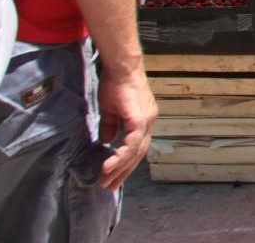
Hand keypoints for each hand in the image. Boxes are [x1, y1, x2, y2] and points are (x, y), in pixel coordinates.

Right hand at [96, 64, 156, 189]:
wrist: (121, 67)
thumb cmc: (116, 84)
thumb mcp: (111, 109)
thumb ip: (111, 126)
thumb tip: (107, 141)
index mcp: (144, 120)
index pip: (138, 147)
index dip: (126, 162)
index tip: (114, 175)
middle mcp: (149, 122)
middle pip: (138, 153)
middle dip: (124, 171)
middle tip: (110, 186)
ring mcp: (146, 120)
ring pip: (135, 151)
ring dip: (120, 168)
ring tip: (106, 180)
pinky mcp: (140, 119)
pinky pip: (131, 143)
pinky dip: (120, 156)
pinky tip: (109, 166)